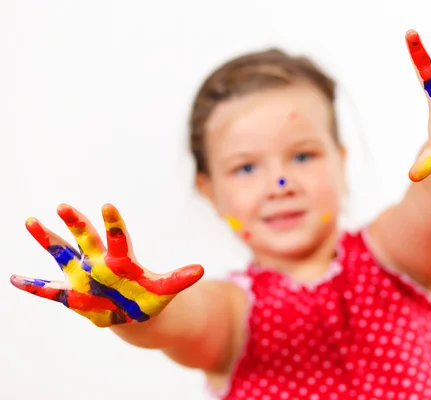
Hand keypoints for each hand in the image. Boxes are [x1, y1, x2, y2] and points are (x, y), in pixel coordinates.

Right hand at [10, 204, 203, 326]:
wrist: (134, 313)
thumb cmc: (149, 297)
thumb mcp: (165, 290)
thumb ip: (179, 279)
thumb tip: (201, 269)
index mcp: (122, 259)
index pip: (118, 237)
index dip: (113, 223)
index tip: (107, 205)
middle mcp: (99, 263)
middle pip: (86, 239)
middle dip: (76, 223)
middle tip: (64, 205)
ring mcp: (83, 277)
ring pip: (62, 255)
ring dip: (48, 240)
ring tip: (31, 219)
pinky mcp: (73, 295)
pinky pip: (49, 290)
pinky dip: (34, 287)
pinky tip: (14, 279)